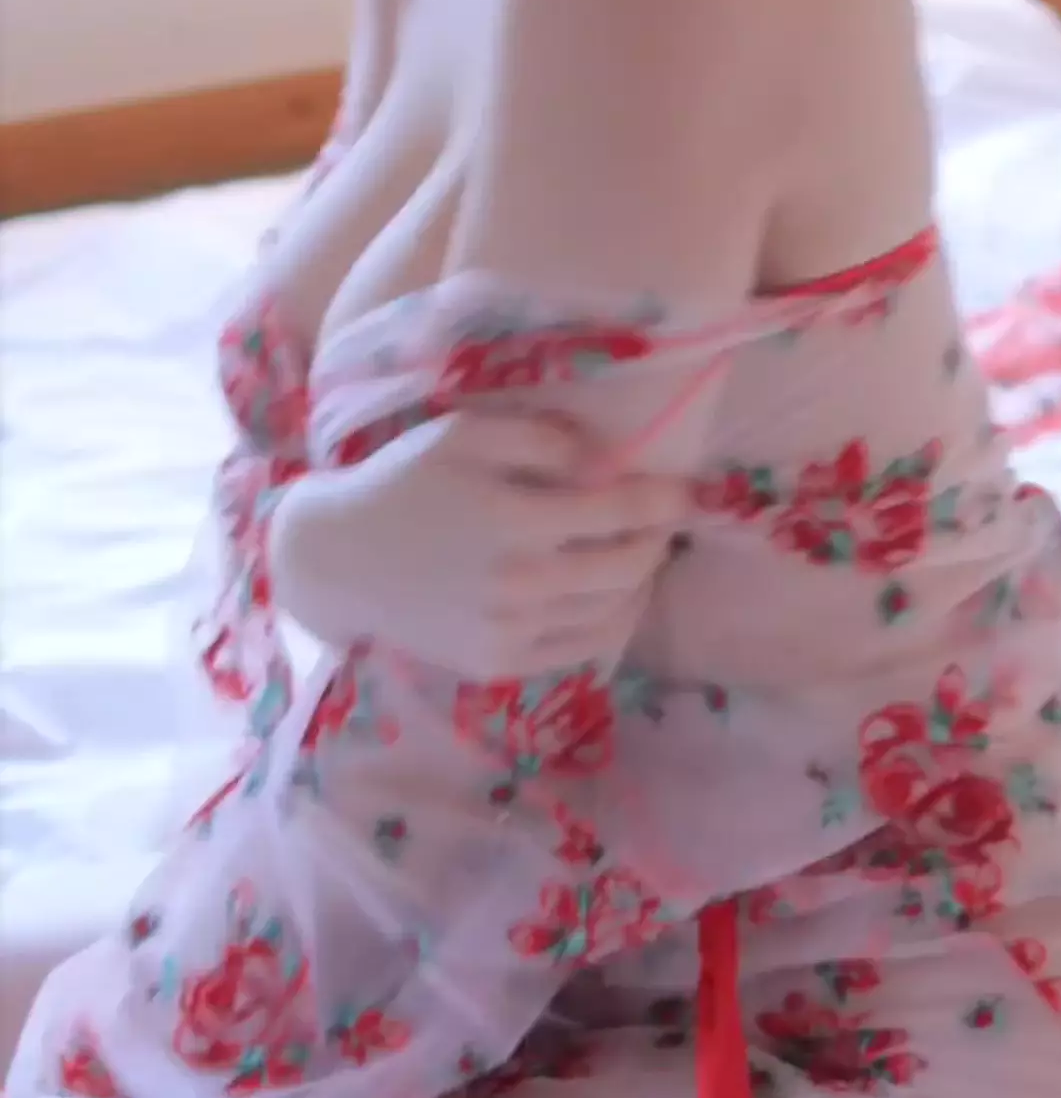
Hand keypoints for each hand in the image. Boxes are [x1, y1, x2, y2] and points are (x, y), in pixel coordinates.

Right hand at [266, 410, 692, 681]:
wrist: (336, 558)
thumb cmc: (401, 482)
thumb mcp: (463, 434)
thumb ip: (539, 438)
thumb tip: (600, 461)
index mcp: (514, 518)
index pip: (619, 511)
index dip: (664, 500)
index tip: (688, 491)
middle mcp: (519, 581)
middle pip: (625, 565)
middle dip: (657, 540)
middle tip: (664, 522)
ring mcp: (509, 630)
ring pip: (610, 611)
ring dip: (640, 582)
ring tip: (641, 555)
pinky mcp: (497, 663)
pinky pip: (579, 648)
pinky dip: (610, 623)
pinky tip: (612, 597)